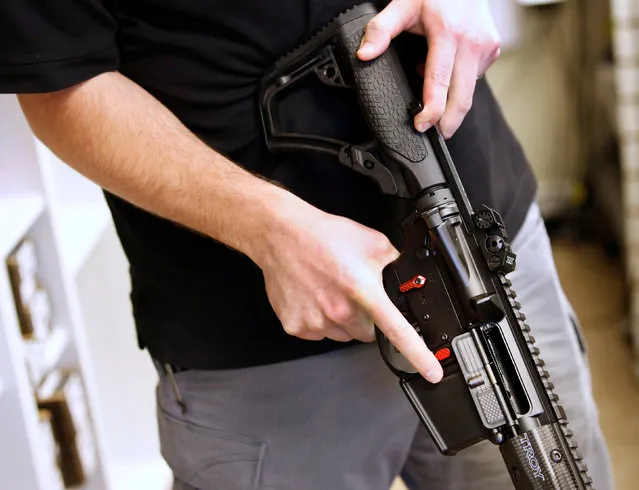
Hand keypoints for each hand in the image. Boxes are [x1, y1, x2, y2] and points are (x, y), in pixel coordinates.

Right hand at [255, 202, 443, 382]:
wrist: (281, 235)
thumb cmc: (321, 236)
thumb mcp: (371, 241)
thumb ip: (393, 261)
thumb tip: (405, 271)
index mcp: (362, 291)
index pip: (397, 331)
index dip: (419, 355)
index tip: (431, 372)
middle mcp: (339, 310)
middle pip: (367, 332)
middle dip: (366, 318)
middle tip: (354, 294)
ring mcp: (315, 321)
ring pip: (342, 333)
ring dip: (341, 319)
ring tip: (330, 290)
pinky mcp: (296, 326)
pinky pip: (317, 332)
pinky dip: (319, 320)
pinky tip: (314, 297)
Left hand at [357, 0, 500, 137]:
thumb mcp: (403, 4)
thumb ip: (381, 30)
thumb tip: (365, 55)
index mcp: (448, 34)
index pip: (440, 81)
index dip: (432, 110)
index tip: (421, 126)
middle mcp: (471, 43)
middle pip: (462, 97)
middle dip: (448, 122)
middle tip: (435, 135)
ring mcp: (486, 47)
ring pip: (469, 90)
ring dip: (452, 103)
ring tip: (435, 101)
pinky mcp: (493, 49)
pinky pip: (475, 77)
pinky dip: (459, 84)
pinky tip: (447, 75)